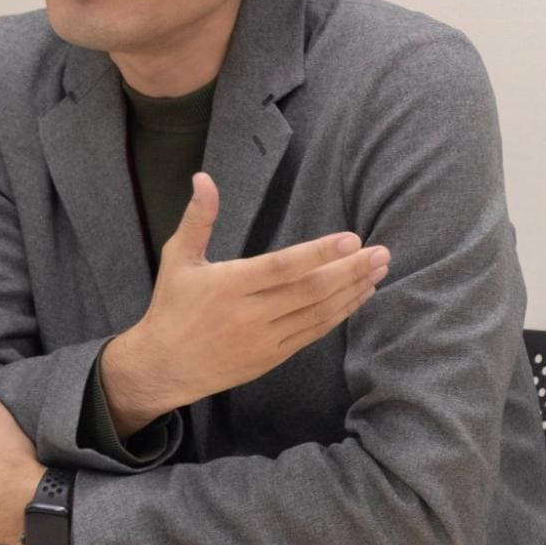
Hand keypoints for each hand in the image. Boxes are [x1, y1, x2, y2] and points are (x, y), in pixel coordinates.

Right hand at [99, 172, 388, 437]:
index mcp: (228, 285)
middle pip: (310, 291)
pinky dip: (339, 314)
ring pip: (318, 314)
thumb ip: (198, 218)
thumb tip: (203, 177)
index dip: (319, 253)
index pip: (282, 267)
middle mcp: (250, 315)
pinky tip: (357, 297)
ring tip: (378, 271)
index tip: (352, 238)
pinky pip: (313, 333)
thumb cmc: (172, 306)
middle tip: (381, 253)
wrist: (164, 367)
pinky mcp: (273, 358)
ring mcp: (264, 340)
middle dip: (351, 271)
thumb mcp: (177, 258)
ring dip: (352, 291)